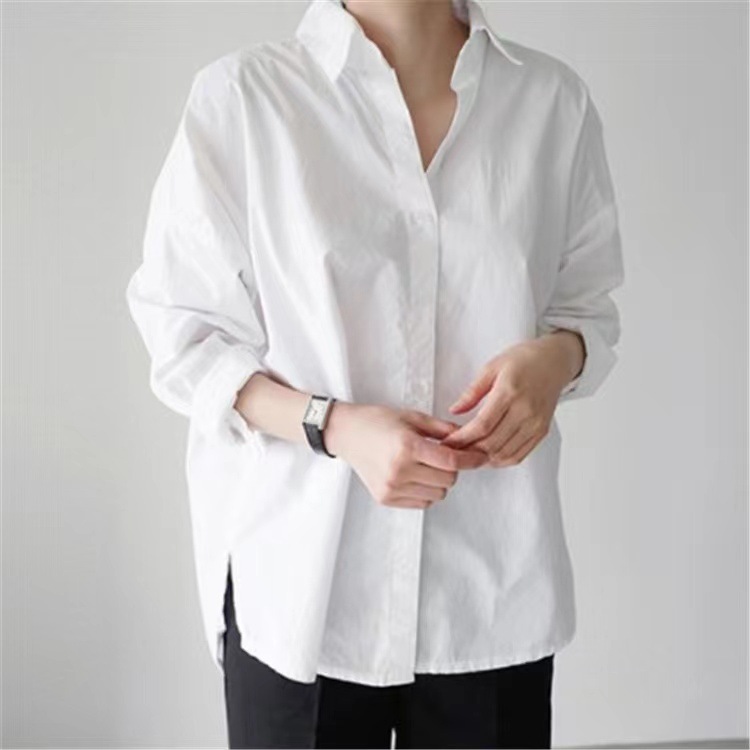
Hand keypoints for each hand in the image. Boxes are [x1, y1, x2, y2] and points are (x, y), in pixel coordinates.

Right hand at [326, 403, 488, 509]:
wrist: (346, 433)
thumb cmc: (378, 421)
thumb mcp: (412, 417)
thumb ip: (443, 430)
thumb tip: (468, 439)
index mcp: (407, 446)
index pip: (450, 460)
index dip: (471, 459)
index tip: (481, 457)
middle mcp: (399, 470)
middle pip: (448, 480)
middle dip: (452, 468)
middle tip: (441, 455)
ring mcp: (392, 487)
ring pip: (438, 494)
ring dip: (439, 481)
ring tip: (425, 465)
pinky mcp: (386, 498)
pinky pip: (423, 503)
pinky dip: (426, 492)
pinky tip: (414, 476)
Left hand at [439, 332, 583, 466]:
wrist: (554, 361)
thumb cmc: (523, 360)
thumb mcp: (491, 367)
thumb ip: (472, 392)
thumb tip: (454, 410)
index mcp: (510, 392)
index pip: (482, 425)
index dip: (462, 438)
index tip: (448, 442)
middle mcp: (526, 411)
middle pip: (492, 443)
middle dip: (468, 451)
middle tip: (453, 451)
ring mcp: (535, 423)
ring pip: (504, 454)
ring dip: (483, 459)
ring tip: (467, 454)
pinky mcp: (541, 431)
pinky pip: (519, 455)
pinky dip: (500, 461)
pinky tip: (487, 456)